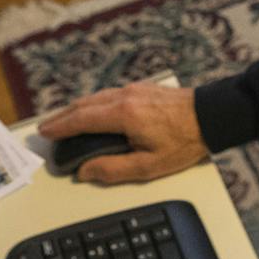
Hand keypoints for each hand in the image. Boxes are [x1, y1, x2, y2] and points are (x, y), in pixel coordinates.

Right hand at [37, 83, 206, 184]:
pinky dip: (93, 103)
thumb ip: (113, 169)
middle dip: (62, 117)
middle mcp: (124, 97)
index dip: (60, 127)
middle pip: (83, 105)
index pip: (81, 120)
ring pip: (96, 97)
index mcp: (123, 115)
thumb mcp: (149, 166)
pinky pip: (108, 94)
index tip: (45, 133)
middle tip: (47, 128)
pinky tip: (93, 112)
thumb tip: (85, 171)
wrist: (212, 116)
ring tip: (65, 121)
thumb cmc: (185, 142)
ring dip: (77, 109)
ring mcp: (134, 89)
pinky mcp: (143, 88)